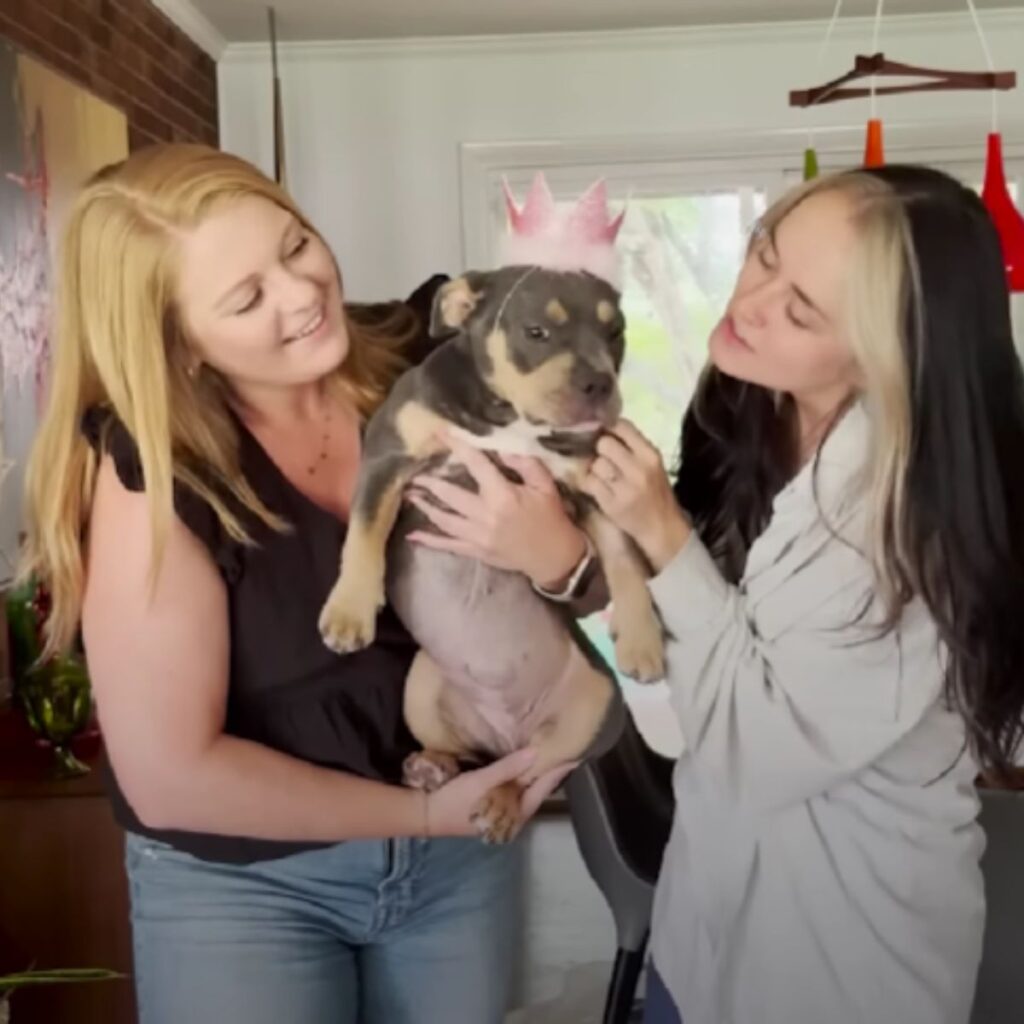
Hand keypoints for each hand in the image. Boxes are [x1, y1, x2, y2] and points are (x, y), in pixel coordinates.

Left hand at [406, 433, 587, 588]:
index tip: (440, 433)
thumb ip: (525, 464)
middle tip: (415, 473)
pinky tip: (413, 535)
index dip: (457, 446)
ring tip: (411, 495)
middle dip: (430, 483)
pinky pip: (448, 545)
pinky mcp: (476, 551)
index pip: (475, 465)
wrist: (555, 557)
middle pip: (450, 494)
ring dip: (426, 506)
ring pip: (444, 519)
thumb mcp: (545, 486)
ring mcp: (478, 536)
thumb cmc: (551, 518)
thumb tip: (502, 447)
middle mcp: (486, 515)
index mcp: (503, 496)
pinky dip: (430, 541)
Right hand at [425, 748, 576, 836]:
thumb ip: (508, 768)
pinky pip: (514, 786)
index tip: (574, 754)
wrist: (425, 814)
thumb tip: (535, 753)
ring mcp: (503, 809)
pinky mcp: (493, 802)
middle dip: (549, 769)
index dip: (557, 770)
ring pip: (526, 787)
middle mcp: (514, 813)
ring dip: (535, 770)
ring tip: (549, 748)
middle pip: (537, 788)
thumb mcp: (482, 782)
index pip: (543, 787)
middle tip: (564, 745)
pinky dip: (520, 773)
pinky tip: (523, 760)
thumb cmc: (455, 800)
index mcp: (517, 813)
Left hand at [581, 419, 690, 573]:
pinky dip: (590, 484)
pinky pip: (590, 483)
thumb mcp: (652, 464)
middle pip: (604, 443)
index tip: (607, 435)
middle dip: (601, 450)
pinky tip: (598, 487)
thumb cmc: (656, 492)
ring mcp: (624, 488)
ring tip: (604, 476)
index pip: (622, 426)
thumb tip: (603, 429)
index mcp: (650, 455)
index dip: (610, 429)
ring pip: (595, 464)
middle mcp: (638, 469)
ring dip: (595, 469)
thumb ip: (632, 446)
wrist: (662, 527)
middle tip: (605, 459)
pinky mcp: (610, 504)